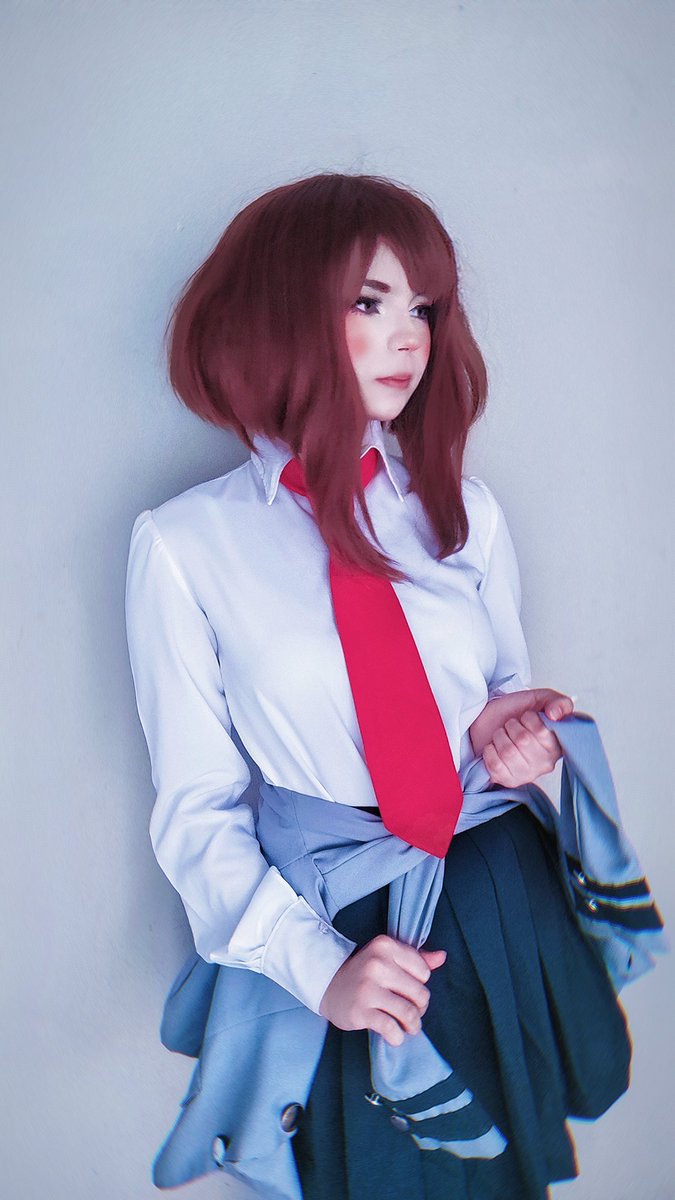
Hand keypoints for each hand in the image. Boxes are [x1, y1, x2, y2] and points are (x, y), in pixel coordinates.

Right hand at [318, 934, 446, 1046]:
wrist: (328, 985)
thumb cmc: (364, 972)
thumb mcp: (387, 957)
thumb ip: (415, 958)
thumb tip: (442, 957)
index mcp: (385, 946)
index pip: (424, 972)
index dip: (420, 984)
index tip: (408, 990)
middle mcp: (377, 964)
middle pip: (420, 994)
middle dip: (420, 1008)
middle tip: (411, 1013)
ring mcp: (368, 988)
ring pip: (409, 1013)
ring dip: (413, 1026)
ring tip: (408, 1027)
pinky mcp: (360, 1011)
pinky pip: (391, 1029)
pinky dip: (397, 1037)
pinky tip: (394, 1035)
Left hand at [468, 688, 574, 787]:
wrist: (488, 720)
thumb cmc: (515, 712)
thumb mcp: (540, 699)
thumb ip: (558, 702)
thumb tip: (556, 715)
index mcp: (557, 744)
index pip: (542, 731)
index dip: (529, 718)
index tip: (526, 717)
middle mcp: (546, 763)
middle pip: (523, 740)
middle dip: (512, 726)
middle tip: (512, 726)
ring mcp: (527, 774)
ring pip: (508, 752)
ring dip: (500, 737)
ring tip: (502, 736)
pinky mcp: (509, 780)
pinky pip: (495, 764)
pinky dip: (490, 750)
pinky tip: (495, 748)